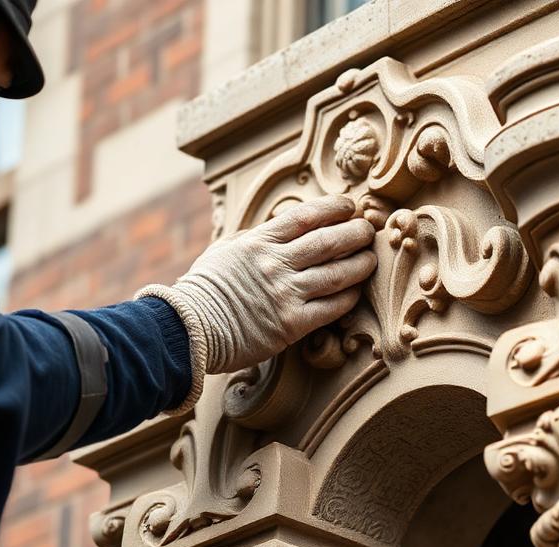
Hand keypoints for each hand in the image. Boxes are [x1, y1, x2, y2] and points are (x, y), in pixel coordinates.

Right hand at [136, 196, 376, 411]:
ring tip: (371, 259)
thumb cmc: (203, 290)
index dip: (334, 207)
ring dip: (361, 265)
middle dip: (356, 233)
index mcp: (260, 242)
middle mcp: (276, 264)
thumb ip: (254, 238)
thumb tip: (278, 226)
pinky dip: (348, 298)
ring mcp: (285, 294)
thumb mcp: (225, 251)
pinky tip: (357, 292)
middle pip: (330, 242)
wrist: (187, 330)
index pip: (307, 216)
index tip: (350, 205)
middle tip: (369, 230)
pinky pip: (331, 308)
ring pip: (337, 274)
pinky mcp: (291, 324)